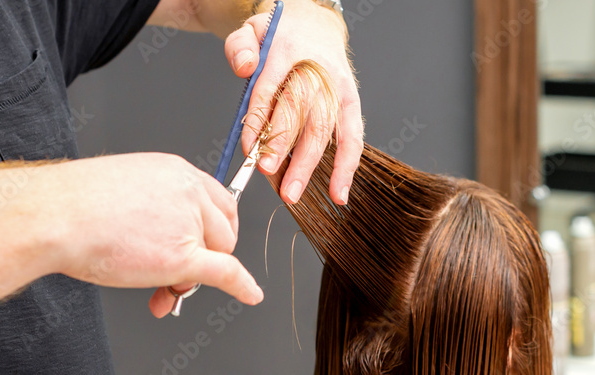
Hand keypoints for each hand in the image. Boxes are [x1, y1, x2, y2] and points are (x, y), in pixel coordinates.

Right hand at [37, 153, 262, 317]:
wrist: (55, 216)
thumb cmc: (74, 205)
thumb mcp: (125, 190)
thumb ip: (154, 207)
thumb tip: (160, 232)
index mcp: (176, 172)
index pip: (217, 201)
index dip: (214, 228)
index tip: (210, 243)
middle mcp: (189, 193)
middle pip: (222, 230)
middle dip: (206, 254)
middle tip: (178, 271)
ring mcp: (188, 223)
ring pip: (216, 255)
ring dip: (194, 276)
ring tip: (159, 286)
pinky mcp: (182, 256)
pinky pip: (224, 272)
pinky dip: (241, 285)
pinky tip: (249, 293)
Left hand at [224, 0, 363, 204]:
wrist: (317, 25)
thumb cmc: (281, 36)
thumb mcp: (253, 29)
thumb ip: (240, 46)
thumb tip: (243, 68)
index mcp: (289, 49)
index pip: (271, 87)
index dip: (259, 119)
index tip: (248, 148)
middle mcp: (317, 69)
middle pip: (301, 110)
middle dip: (283, 145)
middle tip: (268, 172)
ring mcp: (337, 88)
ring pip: (323, 129)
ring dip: (308, 164)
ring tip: (291, 192)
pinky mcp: (351, 103)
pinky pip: (353, 138)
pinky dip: (346, 167)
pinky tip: (337, 192)